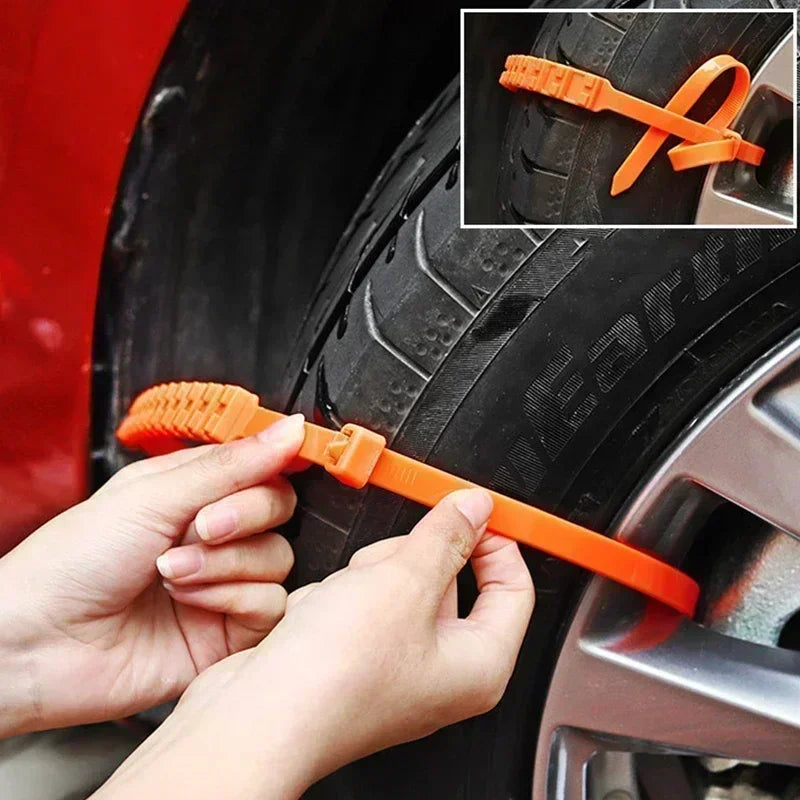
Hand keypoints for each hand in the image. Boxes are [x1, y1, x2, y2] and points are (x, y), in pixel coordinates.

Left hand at [0, 414, 304, 734]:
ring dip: (225, 563)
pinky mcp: (229, 630)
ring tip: (172, 573)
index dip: (274, 464)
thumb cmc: (72, 561)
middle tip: (200, 527)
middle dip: (244, 515)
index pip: (263, 466)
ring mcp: (223, 583)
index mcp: (194, 491)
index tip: (286, 459)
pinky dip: (233, 598)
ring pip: (277, 557)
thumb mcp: (153, 495)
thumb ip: (231, 464)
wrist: (37, 644)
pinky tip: (190, 601)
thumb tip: (290, 427)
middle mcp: (214, 535)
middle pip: (279, 509)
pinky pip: (270, 605)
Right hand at [96, 488, 534, 799]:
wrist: (257, 717)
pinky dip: (339, 596)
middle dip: (414, 557)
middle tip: (393, 559)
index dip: (498, 541)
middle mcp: (441, 673)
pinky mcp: (354, 659)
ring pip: (399, 584)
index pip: (515, 588)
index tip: (476, 510)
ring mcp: (395, 667)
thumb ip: (447, 536)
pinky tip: (322, 614)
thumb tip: (475, 509)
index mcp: (479, 664)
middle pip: (449, 580)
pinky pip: (360, 602)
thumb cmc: (334, 678)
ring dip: (370, 574)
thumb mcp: (405, 581)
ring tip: (348, 594)